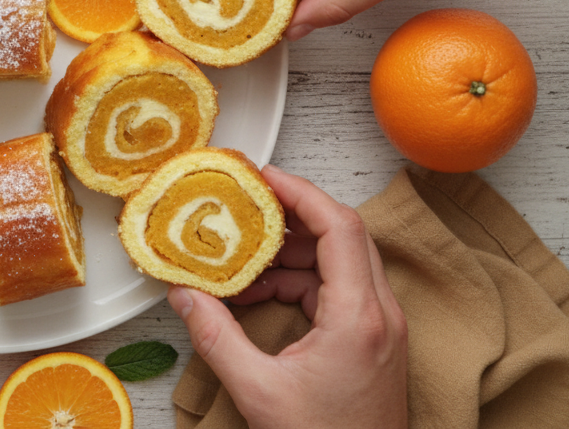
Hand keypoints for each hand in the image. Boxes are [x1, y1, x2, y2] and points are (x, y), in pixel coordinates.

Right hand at [168, 165, 407, 428]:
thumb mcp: (258, 390)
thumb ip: (217, 337)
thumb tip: (185, 296)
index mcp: (360, 318)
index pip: (339, 228)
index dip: (300, 193)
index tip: (264, 177)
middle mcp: (382, 314)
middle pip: (345, 235)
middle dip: (294, 215)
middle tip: (250, 204)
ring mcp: (383, 327)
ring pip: (343, 261)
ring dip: (294, 253)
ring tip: (246, 262)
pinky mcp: (375, 341)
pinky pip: (340, 288)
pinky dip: (302, 280)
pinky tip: (264, 294)